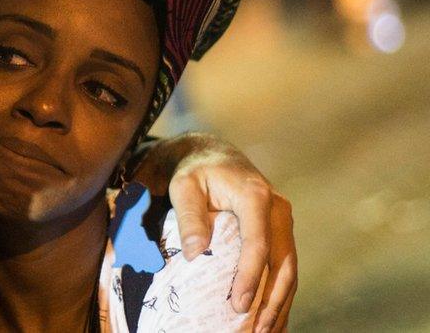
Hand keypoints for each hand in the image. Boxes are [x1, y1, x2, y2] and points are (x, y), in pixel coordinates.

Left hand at [132, 133, 296, 332]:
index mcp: (255, 196)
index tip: (239, 304)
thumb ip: (189, 216)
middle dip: (272, 300)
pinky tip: (271, 318)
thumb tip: (196, 253)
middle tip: (255, 330)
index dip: (250, 276)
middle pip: (283, 262)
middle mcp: (278, 209)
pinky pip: (285, 267)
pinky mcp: (280, 233)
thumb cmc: (195, 172)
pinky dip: (280, 294)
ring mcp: (283, 222)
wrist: (214, 156)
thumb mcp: (183, 186)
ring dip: (280, 303)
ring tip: (265, 332)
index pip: (258, 243)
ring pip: (289, 269)